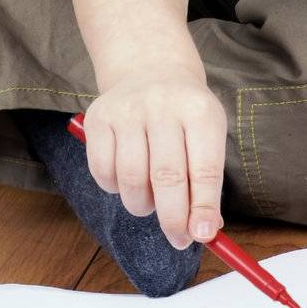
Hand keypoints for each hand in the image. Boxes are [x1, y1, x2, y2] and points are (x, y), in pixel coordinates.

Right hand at [82, 55, 227, 251]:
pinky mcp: (98, 118)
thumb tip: (203, 231)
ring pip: (131, 181)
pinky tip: (127, 179)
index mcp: (199, 111)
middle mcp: (162, 106)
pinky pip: (103, 173)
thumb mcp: (208, 134)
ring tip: (151, 201)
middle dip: (174, 219)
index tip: (203, 235)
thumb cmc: (185, 115)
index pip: (204, 169)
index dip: (203, 208)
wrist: (150, 68)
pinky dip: (116, 189)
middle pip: (167, 178)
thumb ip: (206, 181)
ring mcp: (127, 111)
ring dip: (143, 206)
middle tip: (179, 239)